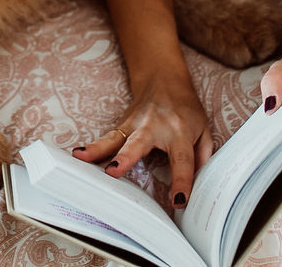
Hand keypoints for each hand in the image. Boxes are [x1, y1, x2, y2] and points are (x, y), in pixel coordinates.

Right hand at [71, 74, 212, 210]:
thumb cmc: (186, 109)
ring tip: (83, 158)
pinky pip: (107, 138)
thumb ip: (202, 157)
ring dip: (99, 150)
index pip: (182, 160)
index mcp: (179, 131)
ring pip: (115, 139)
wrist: (165, 79)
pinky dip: (92, 147)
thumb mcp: (203, 130)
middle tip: (113, 171)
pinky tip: (78, 154)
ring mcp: (135, 124)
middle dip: (125, 158)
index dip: (181, 181)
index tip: (179, 201)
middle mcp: (154, 126)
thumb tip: (199, 186)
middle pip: (138, 144)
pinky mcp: (123, 124)